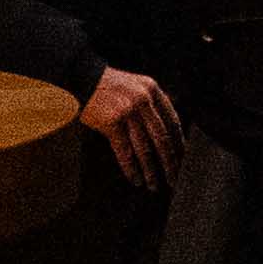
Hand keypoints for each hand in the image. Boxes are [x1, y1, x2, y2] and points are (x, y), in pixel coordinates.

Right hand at [79, 65, 182, 187]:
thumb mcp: (134, 87)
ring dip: (151, 171)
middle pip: (162, 138)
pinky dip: (131, 168)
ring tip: (154, 185)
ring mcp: (128, 111)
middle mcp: (144, 100)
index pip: (172, 121)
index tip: (182, 158)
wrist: (80, 78)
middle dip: (170, 161)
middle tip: (173, 177)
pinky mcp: (112, 122)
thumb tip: (163, 133)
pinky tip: (135, 179)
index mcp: (152, 90)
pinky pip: (125, 151)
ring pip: (144, 148)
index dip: (179, 143)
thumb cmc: (106, 86)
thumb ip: (150, 104)